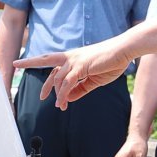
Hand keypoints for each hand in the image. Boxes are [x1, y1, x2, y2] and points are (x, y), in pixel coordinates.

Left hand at [15, 39, 133, 108]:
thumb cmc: (112, 62)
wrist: (124, 50)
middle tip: (34, 87)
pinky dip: (62, 94)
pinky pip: (67, 83)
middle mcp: (71, 57)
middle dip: (32, 65)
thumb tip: (67, 98)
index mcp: (74, 57)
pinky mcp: (80, 66)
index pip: (54, 63)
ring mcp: (75, 60)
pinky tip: (62, 103)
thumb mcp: (94, 79)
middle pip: (46, 62)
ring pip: (57, 79)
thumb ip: (80, 88)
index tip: (40, 79)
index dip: (45, 72)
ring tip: (59, 106)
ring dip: (56, 94)